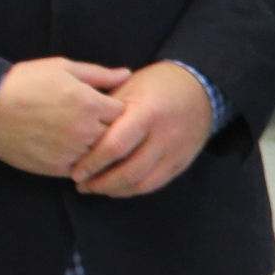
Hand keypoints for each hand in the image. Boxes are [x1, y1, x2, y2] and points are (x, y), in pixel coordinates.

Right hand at [0, 56, 130, 177]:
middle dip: (113, 131)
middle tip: (101, 125)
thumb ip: (98, 74)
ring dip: (98, 150)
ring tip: (85, 138)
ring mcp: (71, 151)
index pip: (124, 113)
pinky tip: (73, 152)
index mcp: (89, 103)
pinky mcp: (56, 168)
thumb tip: (127, 74)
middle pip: (117, 137)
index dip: (119, 110)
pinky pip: (82, 171)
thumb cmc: (23, 82)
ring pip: (101, 157)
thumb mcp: (62, 68)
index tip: (110, 108)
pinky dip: (83, 164)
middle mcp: (84, 130)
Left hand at [71, 61, 214, 197]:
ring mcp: (176, 152)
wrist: (199, 88)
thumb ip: (106, 112)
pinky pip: (156, 184)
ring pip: (143, 184)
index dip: (92, 163)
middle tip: (81, 185)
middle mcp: (165, 136)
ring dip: (116, 190)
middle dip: (101, 183)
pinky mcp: (182, 162)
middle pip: (129, 171)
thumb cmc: (155, 85)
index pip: (115, 147)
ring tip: (96, 188)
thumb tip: (78, 137)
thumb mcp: (128, 87)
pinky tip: (118, 187)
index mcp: (147, 114)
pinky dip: (134, 189)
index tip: (75, 171)